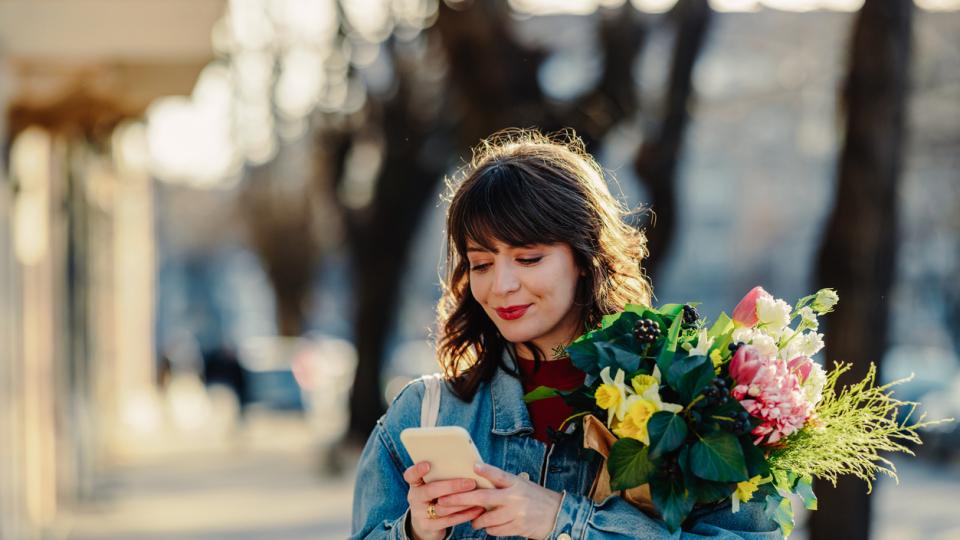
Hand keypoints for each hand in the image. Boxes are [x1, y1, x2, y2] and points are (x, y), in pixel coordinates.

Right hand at [403, 461, 484, 539]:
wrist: (426, 524)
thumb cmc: (435, 497)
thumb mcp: (433, 486)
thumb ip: (443, 476)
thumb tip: (469, 465)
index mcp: (415, 484)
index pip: (410, 475)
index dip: (417, 470)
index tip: (428, 464)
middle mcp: (414, 497)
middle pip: (431, 490)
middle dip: (452, 486)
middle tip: (471, 483)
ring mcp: (419, 513)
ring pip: (442, 507)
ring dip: (461, 501)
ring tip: (477, 495)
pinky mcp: (428, 526)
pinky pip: (449, 521)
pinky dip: (464, 515)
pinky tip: (477, 509)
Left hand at [436, 463, 562, 538]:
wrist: (555, 514)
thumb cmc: (532, 497)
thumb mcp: (520, 484)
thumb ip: (501, 483)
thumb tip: (477, 475)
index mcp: (515, 482)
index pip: (499, 475)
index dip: (487, 470)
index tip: (474, 466)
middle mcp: (515, 497)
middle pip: (483, 497)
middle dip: (460, 500)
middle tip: (443, 501)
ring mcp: (516, 513)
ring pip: (485, 519)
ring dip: (475, 520)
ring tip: (474, 519)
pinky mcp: (517, 528)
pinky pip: (494, 530)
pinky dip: (488, 529)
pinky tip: (488, 526)